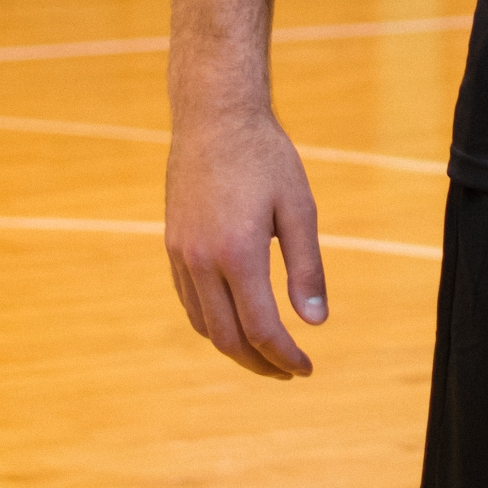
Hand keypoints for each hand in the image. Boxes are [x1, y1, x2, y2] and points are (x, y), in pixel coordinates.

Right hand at [166, 104, 327, 378]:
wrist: (214, 117)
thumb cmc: (264, 157)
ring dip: (234, 348)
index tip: (306, 368)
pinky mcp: (173, 246)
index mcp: (237, 254)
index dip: (285, 356)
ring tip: (266, 352)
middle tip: (289, 371)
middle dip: (260, 363)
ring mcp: (182, 256)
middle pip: (228, 339)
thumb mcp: (299, 207)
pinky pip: (190, 302)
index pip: (261, 329)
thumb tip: (315, 322)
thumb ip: (306, 267)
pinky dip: (212, 323)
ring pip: (204, 326)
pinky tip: (235, 320)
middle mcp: (202, 262)